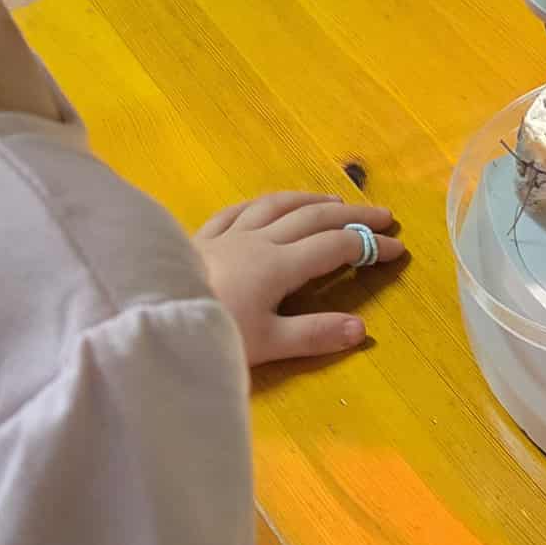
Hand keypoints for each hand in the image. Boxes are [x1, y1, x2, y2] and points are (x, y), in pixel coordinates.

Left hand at [196, 190, 405, 367]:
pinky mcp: (200, 237)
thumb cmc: (210, 332)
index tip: (399, 248)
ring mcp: (228, 235)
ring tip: (334, 200)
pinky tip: (267, 205)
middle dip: (352, 215)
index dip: (370, 245)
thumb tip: (361, 328)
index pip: (336, 248)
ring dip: (311, 200)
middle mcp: (258, 241)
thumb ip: (314, 335)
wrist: (147, 317)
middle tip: (383, 215)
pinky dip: (262, 204)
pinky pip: (237, 210)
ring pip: (277, 204)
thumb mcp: (265, 344)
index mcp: (279, 266)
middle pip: (314, 217)